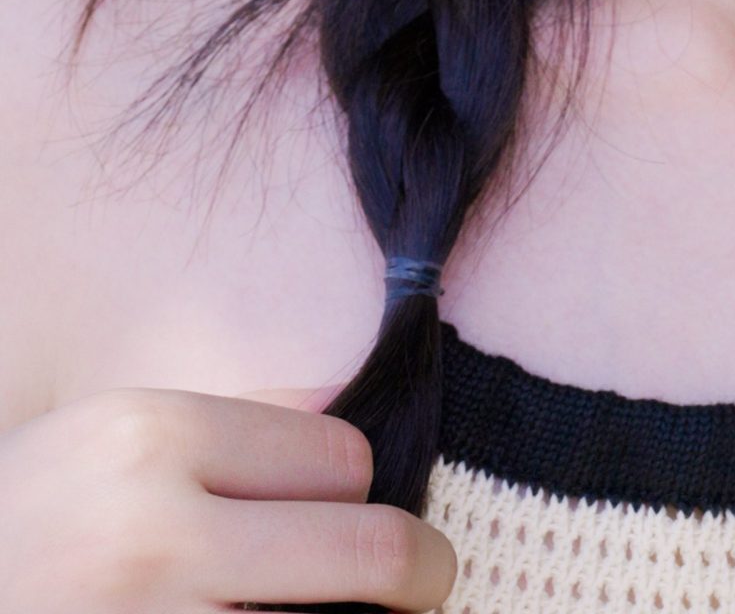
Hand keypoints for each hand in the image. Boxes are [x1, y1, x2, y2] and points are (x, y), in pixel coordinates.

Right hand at [0, 376, 458, 611]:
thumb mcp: (109, 443)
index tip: (344, 512)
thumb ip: (228, 435)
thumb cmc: (27, 523)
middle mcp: (160, 536)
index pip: (344, 460)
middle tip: (426, 582)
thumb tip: (354, 422)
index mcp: (154, 440)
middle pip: (370, 554)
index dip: (355, 490)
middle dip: (418, 571)